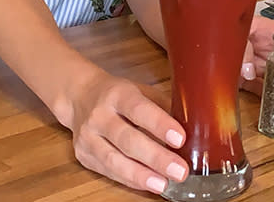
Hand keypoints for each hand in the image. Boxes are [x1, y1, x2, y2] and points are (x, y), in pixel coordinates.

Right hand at [67, 68, 188, 195]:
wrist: (80, 97)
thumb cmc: (119, 96)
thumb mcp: (142, 91)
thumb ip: (163, 107)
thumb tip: (193, 126)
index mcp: (118, 93)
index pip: (139, 109)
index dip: (159, 124)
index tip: (180, 139)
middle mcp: (100, 115)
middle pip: (127, 139)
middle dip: (155, 157)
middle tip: (179, 170)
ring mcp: (88, 136)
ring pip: (114, 160)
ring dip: (141, 175)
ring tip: (164, 183)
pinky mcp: (84, 155)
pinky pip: (108, 171)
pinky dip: (130, 179)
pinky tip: (149, 183)